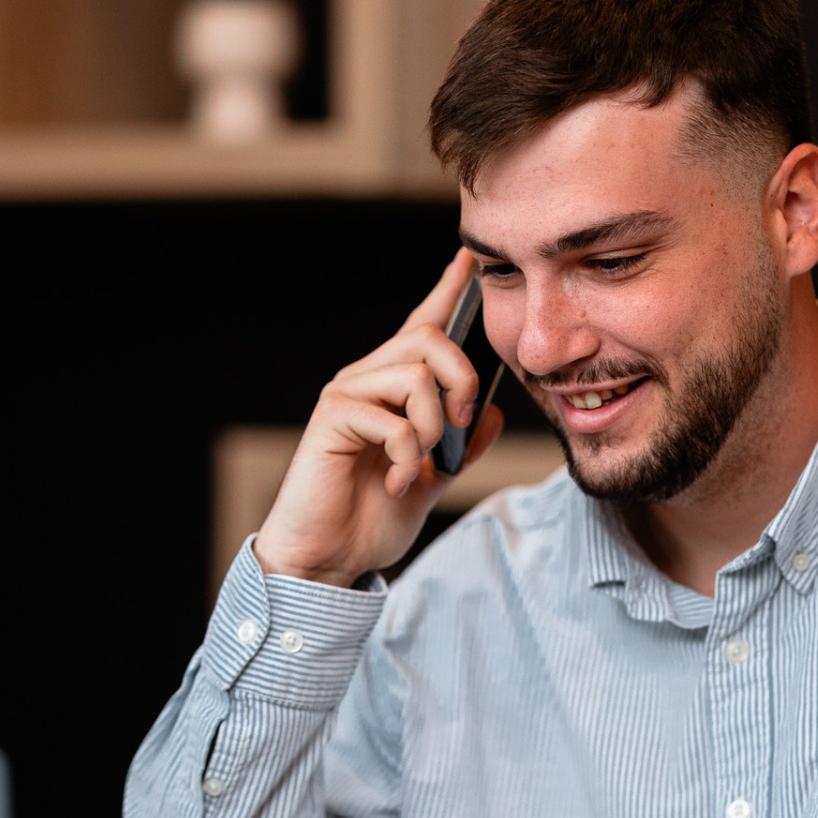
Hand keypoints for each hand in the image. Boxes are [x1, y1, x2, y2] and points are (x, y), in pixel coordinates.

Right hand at [253, 249, 504, 585]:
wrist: (326, 559)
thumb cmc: (369, 519)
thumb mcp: (433, 480)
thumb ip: (461, 447)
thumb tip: (490, 413)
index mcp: (389, 389)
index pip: (421, 326)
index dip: (447, 291)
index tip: (468, 259)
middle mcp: (365, 380)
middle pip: (427, 338)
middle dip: (461, 379)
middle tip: (460, 427)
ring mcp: (345, 396)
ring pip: (413, 375)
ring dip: (434, 425)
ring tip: (422, 462)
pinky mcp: (331, 420)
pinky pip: (390, 418)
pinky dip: (407, 455)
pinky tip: (395, 480)